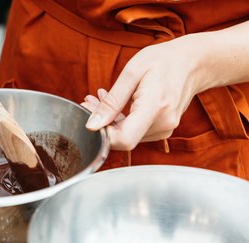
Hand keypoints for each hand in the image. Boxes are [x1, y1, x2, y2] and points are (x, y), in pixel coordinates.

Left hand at [84, 37, 202, 150]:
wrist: (194, 62)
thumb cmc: (163, 61)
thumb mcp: (132, 72)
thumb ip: (111, 102)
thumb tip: (92, 125)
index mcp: (155, 107)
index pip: (124, 140)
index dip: (102, 135)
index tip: (90, 117)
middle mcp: (163, 124)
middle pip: (122, 138)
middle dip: (101, 123)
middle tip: (89, 101)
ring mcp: (165, 129)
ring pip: (127, 136)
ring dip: (109, 121)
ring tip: (100, 98)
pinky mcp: (163, 130)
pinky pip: (135, 132)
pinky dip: (121, 121)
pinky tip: (114, 106)